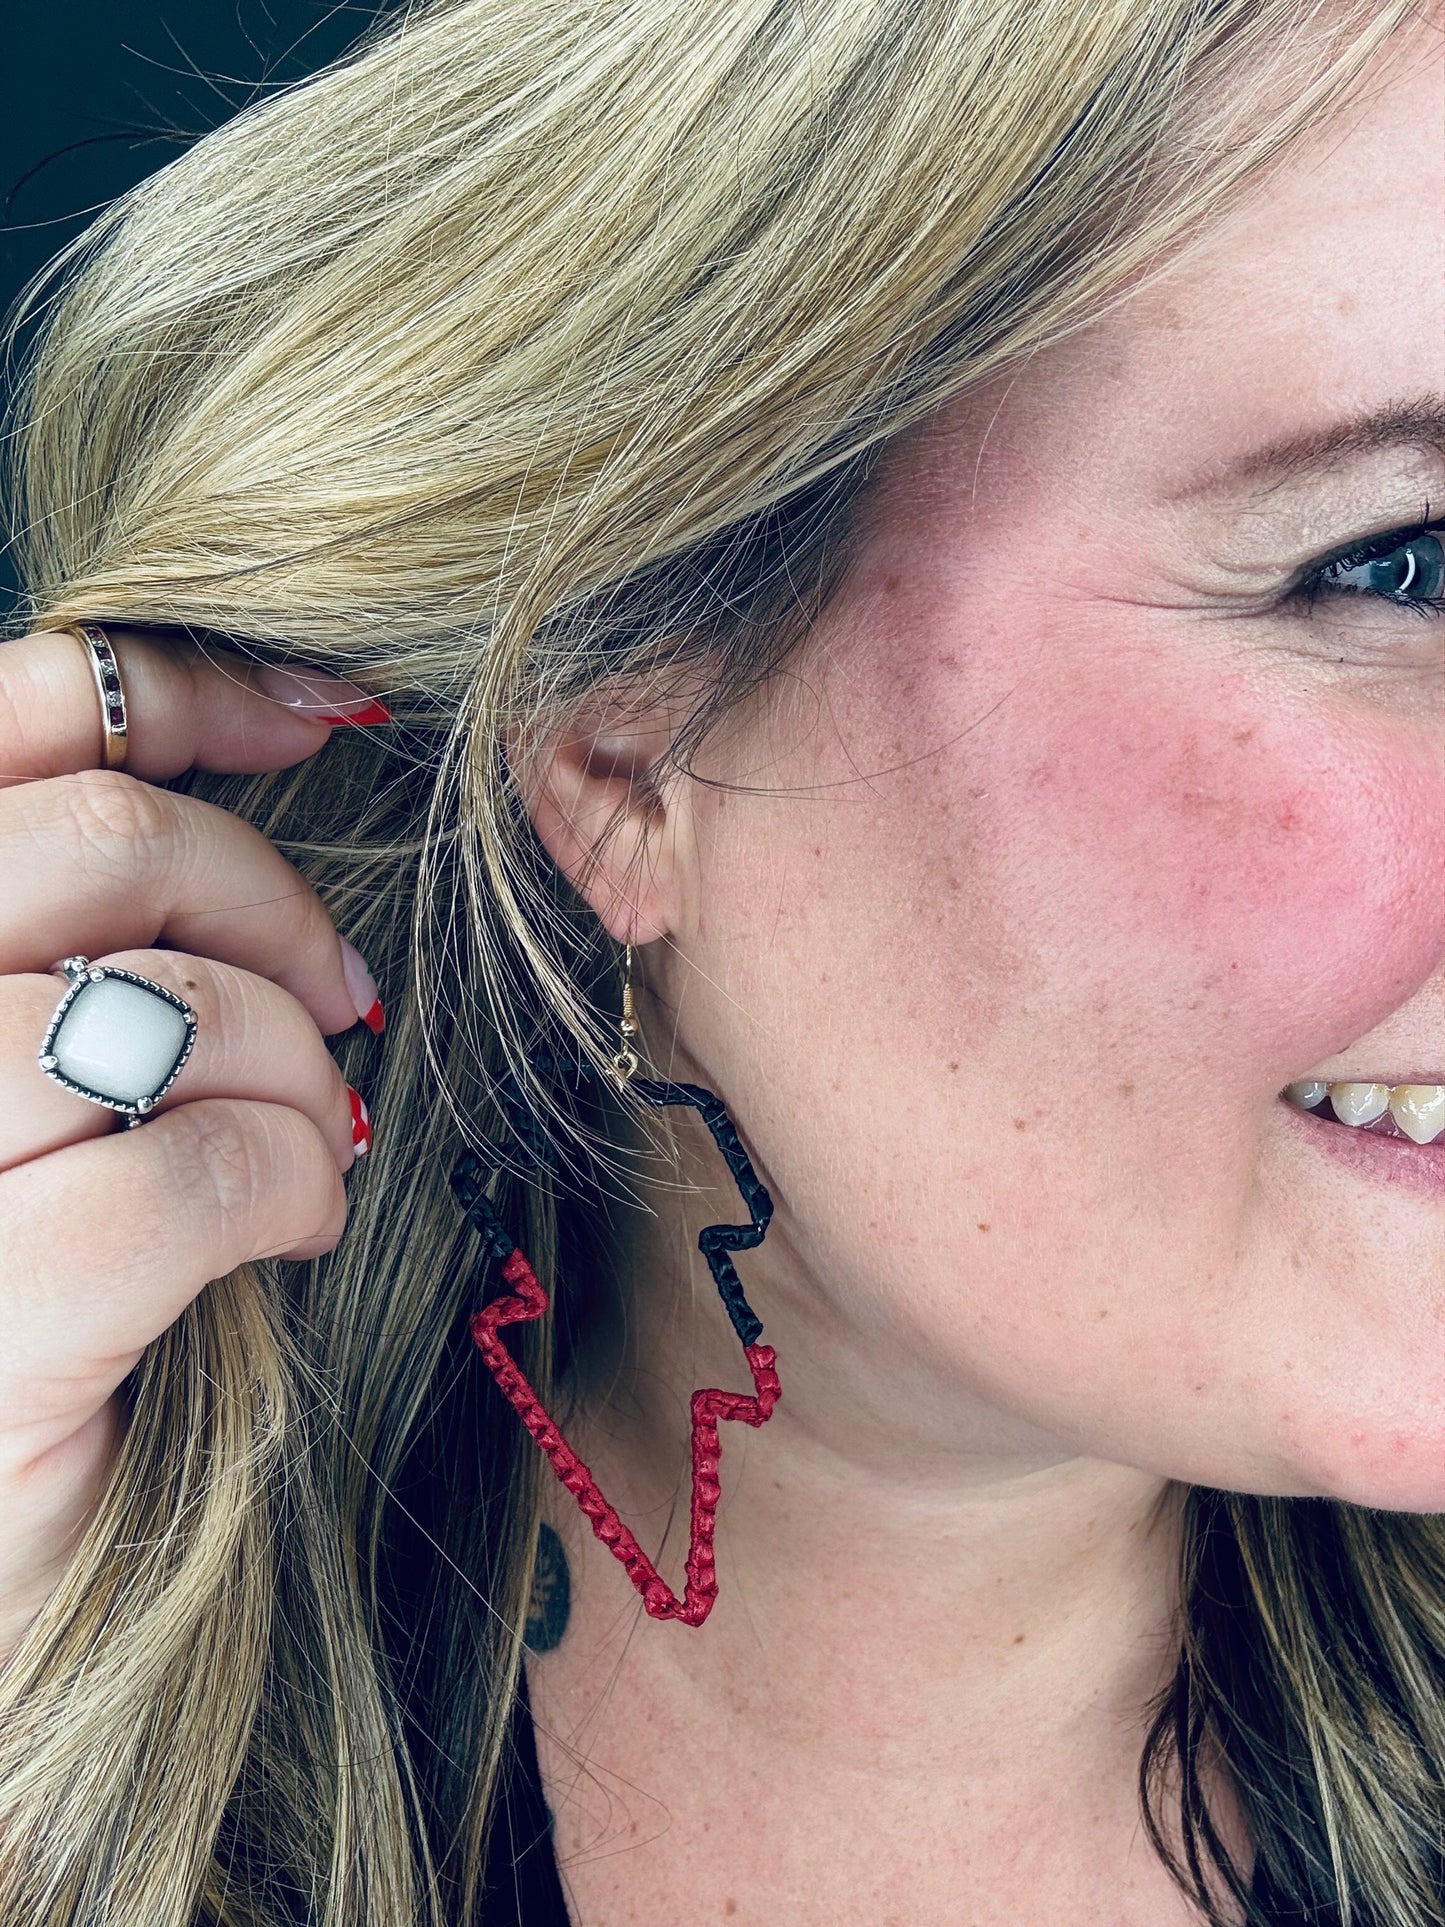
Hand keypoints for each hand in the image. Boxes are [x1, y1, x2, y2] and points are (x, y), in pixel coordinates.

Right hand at [0, 626, 386, 1659]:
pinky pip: (197, 1173)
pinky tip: (289, 1232)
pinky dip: (288, 1186)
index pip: (9, 712)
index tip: (327, 719)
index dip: (186, 689)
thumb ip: (94, 910)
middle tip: (336, 1001)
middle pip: (103, 847)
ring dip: (284, 1069)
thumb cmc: (15, 1277)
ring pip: (162, 1010)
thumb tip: (290, 727)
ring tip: (299, 1137)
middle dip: (271, 907)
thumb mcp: (28, 1062)